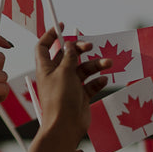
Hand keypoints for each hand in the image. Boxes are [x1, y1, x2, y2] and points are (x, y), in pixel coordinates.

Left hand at [33, 25, 109, 140]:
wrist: (65, 125)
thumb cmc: (60, 98)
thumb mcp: (65, 72)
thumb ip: (69, 57)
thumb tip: (70, 44)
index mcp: (46, 68)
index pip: (44, 47)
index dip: (51, 35)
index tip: (62, 26)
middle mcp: (57, 75)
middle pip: (68, 56)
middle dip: (80, 49)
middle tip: (90, 46)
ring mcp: (69, 85)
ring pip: (84, 69)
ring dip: (96, 65)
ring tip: (108, 63)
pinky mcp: (81, 96)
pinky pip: (91, 84)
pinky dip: (98, 81)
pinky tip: (104, 80)